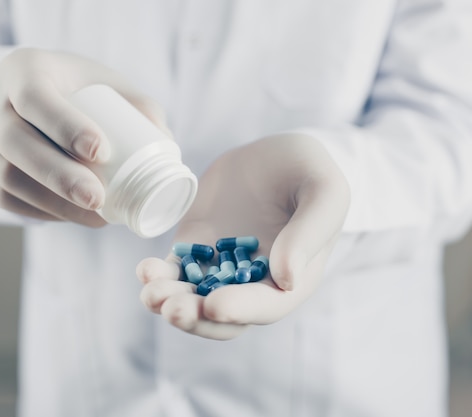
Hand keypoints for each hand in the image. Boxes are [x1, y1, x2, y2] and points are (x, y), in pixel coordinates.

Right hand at [0, 48, 169, 225]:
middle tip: (98, 198)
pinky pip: (6, 197)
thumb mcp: (105, 82)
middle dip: (59, 176)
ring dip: (53, 203)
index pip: (35, 97)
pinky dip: (43, 212)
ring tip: (96, 216)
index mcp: (24, 70)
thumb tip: (166, 145)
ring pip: (7, 177)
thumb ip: (139, 107)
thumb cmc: (76, 87)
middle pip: (15, 144)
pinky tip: (74, 217)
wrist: (25, 92)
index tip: (101, 152)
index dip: (65, 126)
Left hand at [136, 133, 349, 339]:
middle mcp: (254, 281)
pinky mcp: (196, 248)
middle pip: (223, 316)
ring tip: (151, 293)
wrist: (276, 153)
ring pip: (192, 298)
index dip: (240, 310)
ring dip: (170, 302)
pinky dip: (158, 276)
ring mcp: (221, 267)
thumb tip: (284, 279)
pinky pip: (174, 270)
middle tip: (172, 309)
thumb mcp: (324, 193)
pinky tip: (146, 270)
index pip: (266, 306)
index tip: (214, 305)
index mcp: (291, 278)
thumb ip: (309, 233)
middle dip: (196, 318)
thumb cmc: (309, 173)